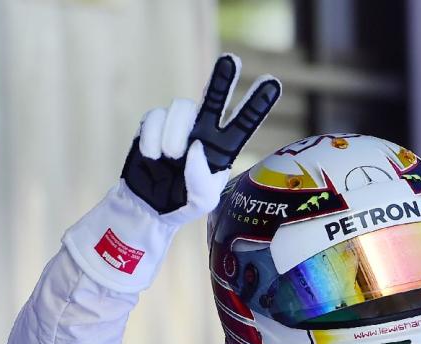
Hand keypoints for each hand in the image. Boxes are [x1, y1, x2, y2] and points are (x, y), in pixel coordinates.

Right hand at [120, 54, 280, 224]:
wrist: (148, 207)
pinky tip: (152, 157)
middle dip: (223, 78)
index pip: (244, 122)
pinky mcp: (153, 124)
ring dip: (174, 133)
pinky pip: (154, 116)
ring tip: (170, 156)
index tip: (273, 83)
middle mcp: (203, 130)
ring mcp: (178, 125)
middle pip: (215, 96)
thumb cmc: (182, 204)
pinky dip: (151, 137)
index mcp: (223, 147)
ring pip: (181, 107)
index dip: (257, 104)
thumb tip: (195, 145)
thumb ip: (201, 177)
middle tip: (231, 60)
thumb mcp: (202, 200)